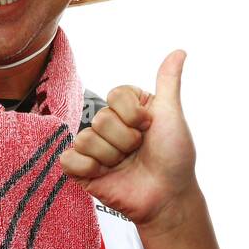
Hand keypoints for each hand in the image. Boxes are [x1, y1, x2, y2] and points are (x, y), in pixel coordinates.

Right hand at [59, 50, 197, 231]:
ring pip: (86, 139)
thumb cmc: (175, 157)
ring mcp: (95, 147)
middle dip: (126, 139)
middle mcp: (110, 125)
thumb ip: (169, 81)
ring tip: (125, 165)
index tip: (150, 127)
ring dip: (112, 157)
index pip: (116, 95)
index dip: (134, 114)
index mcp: (128, 108)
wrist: (168, 196)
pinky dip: (89, 168)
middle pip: (101, 118)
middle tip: (138, 151)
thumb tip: (179, 51)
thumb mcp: (172, 114)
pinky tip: (106, 174)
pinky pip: (69, 159)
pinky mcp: (83, 170)